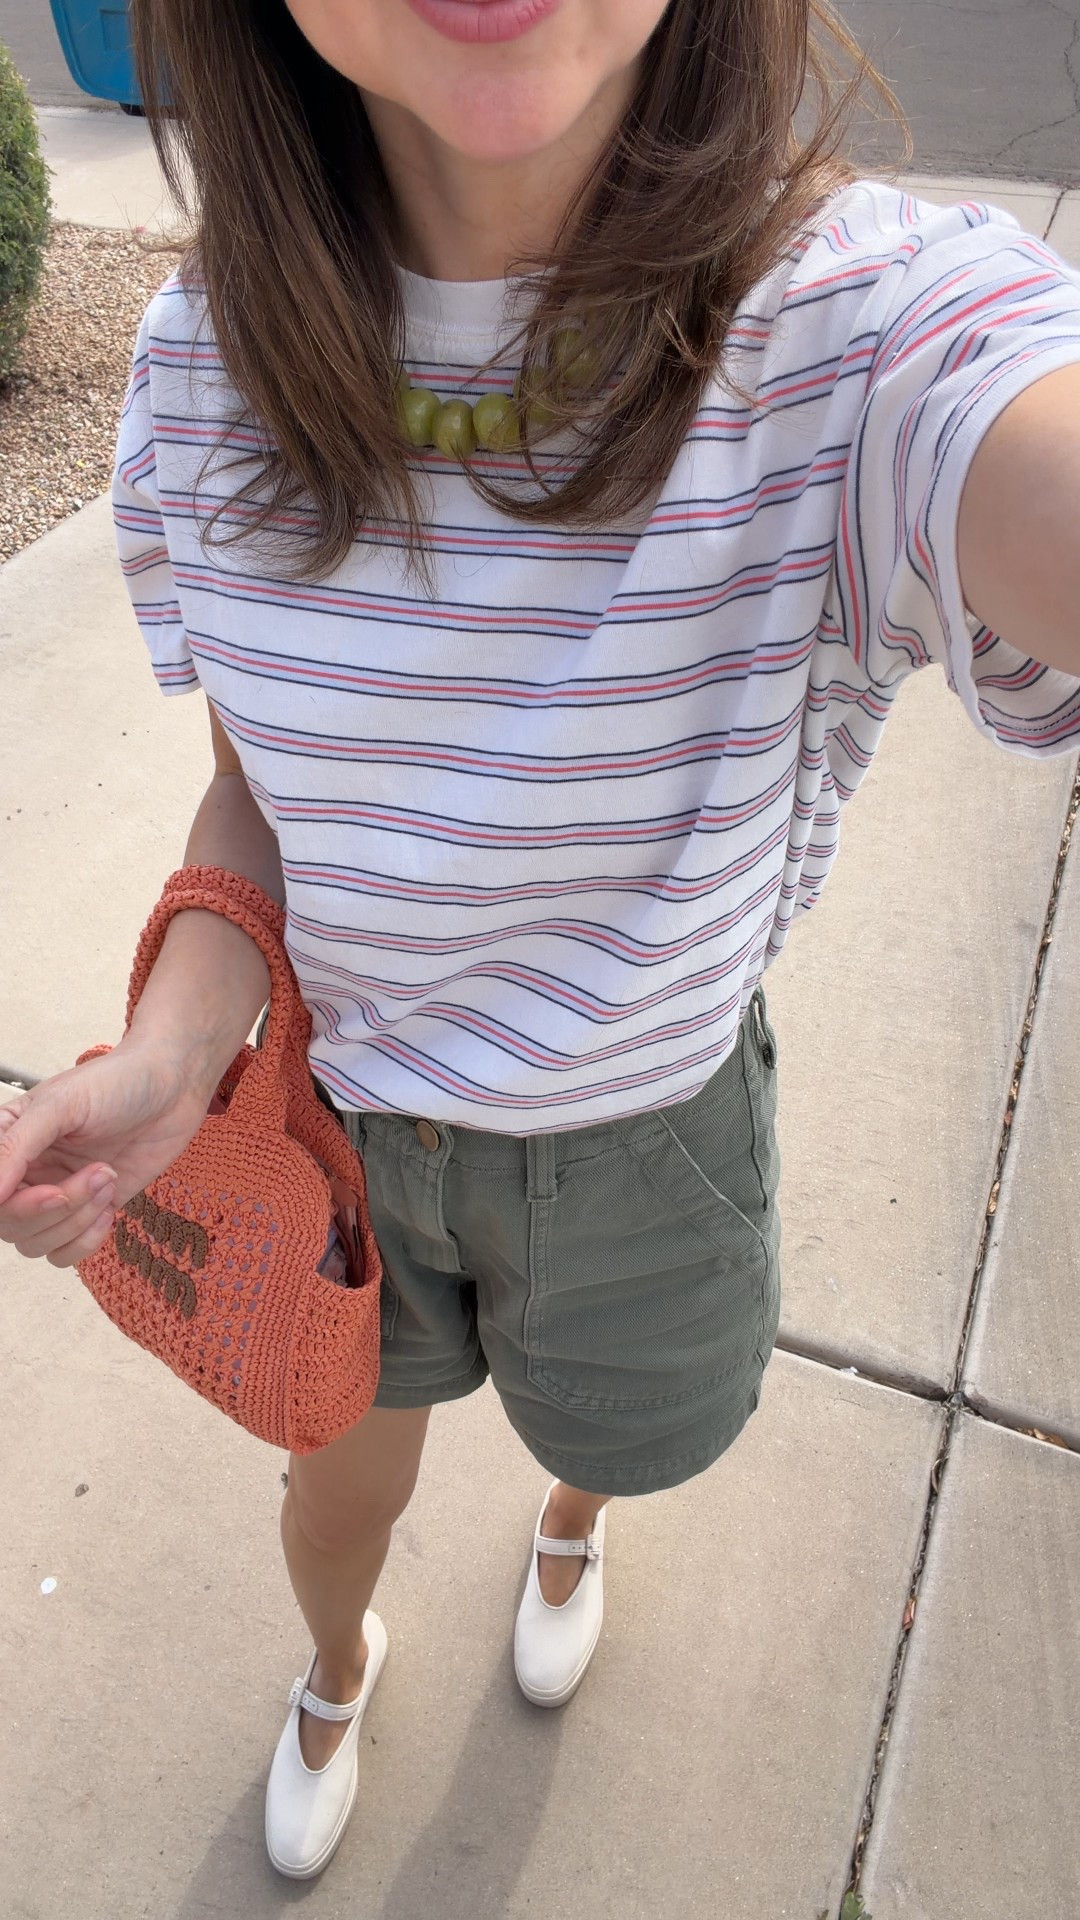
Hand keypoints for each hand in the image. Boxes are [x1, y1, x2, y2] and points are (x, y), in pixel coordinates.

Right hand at [0, 1042, 215, 1268]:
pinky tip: (110, 1206)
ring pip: (37, 1244)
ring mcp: (56, 1194)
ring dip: (76, 1220)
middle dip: (56, 1209)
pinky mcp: (88, 1211)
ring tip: (108, 1176)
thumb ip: (16, 1147)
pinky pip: (65, 1253)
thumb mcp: (61, 1105)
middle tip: (97, 1172)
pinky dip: (86, 1240)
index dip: (15, 1205)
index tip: (52, 1191)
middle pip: (10, 1226)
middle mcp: (25, 1172)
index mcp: (7, 1141)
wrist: (173, 1087)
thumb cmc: (115, 1083)